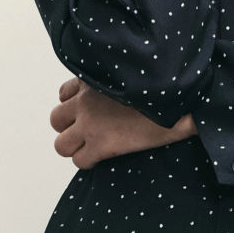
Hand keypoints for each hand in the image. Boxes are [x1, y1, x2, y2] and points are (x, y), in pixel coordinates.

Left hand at [49, 76, 195, 169]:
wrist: (178, 99)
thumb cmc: (166, 84)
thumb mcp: (139, 70)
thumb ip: (127, 75)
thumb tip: (138, 76)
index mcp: (93, 79)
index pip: (64, 93)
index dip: (75, 105)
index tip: (92, 110)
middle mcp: (85, 100)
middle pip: (55, 119)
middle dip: (69, 127)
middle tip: (89, 132)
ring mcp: (90, 124)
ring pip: (60, 144)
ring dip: (75, 147)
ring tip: (93, 147)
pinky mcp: (100, 145)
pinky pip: (79, 161)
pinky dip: (88, 162)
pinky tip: (103, 158)